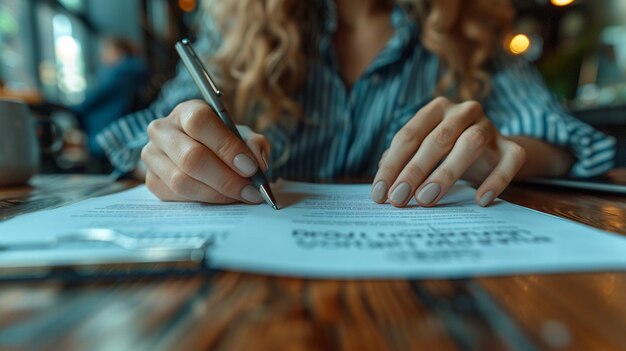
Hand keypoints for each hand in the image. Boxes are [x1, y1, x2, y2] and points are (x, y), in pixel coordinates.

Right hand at [141, 100, 269, 203]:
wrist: (203, 156)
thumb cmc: (224, 143)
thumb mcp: (242, 136)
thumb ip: (254, 144)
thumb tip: (257, 163)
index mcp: (186, 111)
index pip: (200, 122)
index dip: (227, 146)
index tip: (251, 167)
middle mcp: (162, 130)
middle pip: (191, 157)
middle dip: (226, 178)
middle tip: (251, 191)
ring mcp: (152, 156)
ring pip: (182, 181)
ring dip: (217, 194)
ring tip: (240, 197)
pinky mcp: (151, 180)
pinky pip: (176, 197)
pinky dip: (204, 202)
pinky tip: (222, 200)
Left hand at [372, 97, 525, 206]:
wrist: (490, 153)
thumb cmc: (445, 152)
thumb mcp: (420, 153)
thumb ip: (401, 162)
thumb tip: (382, 185)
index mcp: (436, 109)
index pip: (408, 136)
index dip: (392, 166)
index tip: (379, 195)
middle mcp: (463, 111)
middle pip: (437, 139)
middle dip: (413, 171)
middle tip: (398, 199)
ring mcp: (489, 127)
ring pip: (470, 144)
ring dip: (445, 173)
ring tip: (426, 199)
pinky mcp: (511, 147)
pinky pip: (509, 161)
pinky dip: (496, 180)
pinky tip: (480, 200)